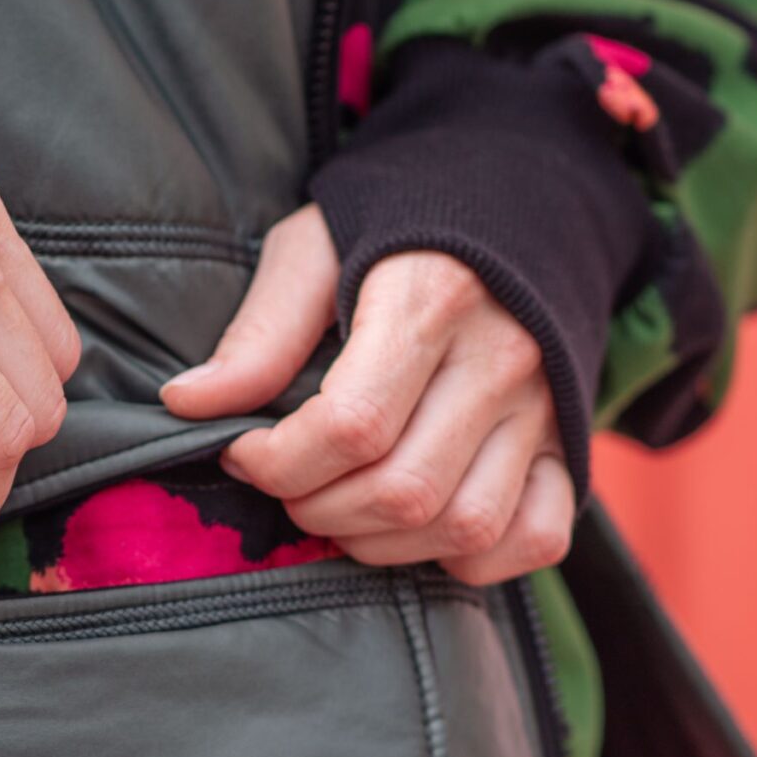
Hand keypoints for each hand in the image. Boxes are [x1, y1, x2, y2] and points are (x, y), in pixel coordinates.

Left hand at [160, 204, 573, 584]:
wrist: (516, 198)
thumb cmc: (394, 225)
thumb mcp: (312, 249)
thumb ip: (258, 332)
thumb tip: (187, 404)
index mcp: (432, 298)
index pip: (352, 425)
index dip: (278, 461)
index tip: (244, 451)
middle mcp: (501, 359)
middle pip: (404, 489)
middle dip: (318, 509)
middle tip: (288, 483)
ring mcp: (545, 408)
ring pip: (464, 526)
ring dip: (382, 543)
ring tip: (341, 507)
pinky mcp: (569, 444)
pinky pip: (533, 538)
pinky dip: (471, 558)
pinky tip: (419, 528)